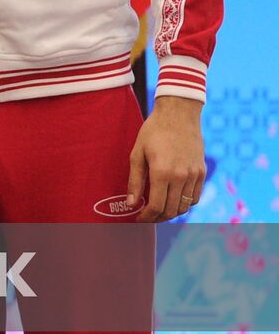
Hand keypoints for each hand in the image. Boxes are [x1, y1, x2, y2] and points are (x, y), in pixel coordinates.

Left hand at [127, 94, 204, 221]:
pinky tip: (172, 199)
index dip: (146, 217)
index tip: (138, 219)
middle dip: (157, 217)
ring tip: (158, 210)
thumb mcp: (137, 153)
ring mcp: (194, 175)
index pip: (156, 206)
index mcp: (162, 172)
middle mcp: (181, 176)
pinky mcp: (202, 172)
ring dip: (171, 212)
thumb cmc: (153, 131)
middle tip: (147, 217)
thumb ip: (135, 181)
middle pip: (171, 210)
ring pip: (185, 206)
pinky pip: (195, 197)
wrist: (178, 114)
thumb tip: (131, 204)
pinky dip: (184, 203)